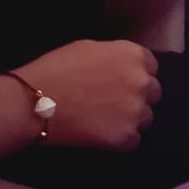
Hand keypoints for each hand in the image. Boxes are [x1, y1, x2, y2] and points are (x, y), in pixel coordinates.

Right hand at [17, 39, 159, 149]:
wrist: (35, 103)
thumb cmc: (55, 69)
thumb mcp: (89, 48)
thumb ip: (114, 56)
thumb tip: (120, 67)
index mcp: (133, 55)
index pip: (151, 66)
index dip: (136, 74)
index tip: (122, 82)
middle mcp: (142, 82)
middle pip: (153, 93)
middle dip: (137, 97)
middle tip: (114, 103)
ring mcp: (136, 111)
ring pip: (145, 118)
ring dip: (130, 120)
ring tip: (105, 121)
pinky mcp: (126, 137)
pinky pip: (133, 141)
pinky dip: (120, 140)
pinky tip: (101, 136)